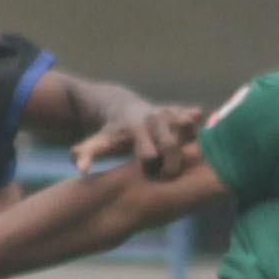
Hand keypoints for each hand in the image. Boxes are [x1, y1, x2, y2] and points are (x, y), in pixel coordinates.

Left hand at [71, 101, 205, 177]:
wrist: (121, 106)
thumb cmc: (111, 132)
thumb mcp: (98, 142)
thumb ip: (87, 155)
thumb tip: (81, 170)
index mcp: (136, 128)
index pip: (149, 155)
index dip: (149, 167)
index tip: (146, 171)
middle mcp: (154, 117)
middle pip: (172, 146)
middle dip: (171, 164)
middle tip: (165, 171)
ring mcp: (169, 112)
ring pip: (188, 129)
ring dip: (187, 145)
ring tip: (179, 155)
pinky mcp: (180, 110)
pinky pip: (194, 119)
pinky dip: (197, 129)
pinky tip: (193, 141)